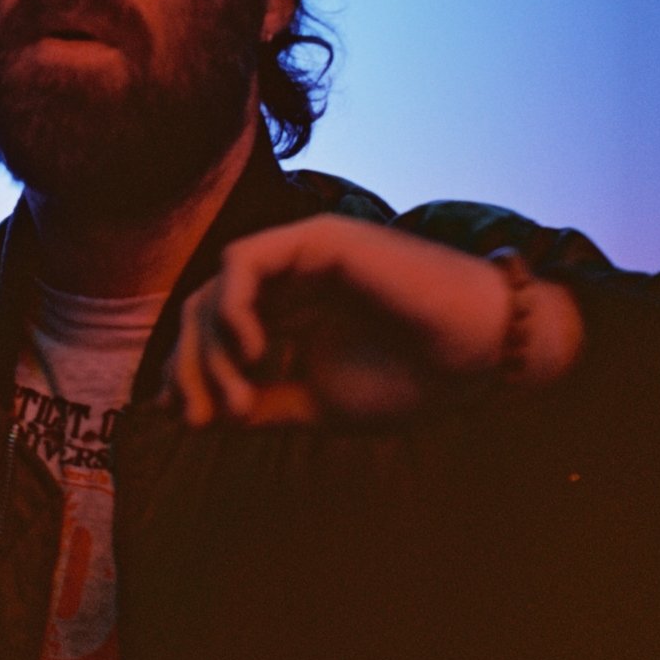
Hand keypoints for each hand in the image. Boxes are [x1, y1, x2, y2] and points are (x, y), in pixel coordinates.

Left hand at [165, 214, 581, 424]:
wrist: (475, 359)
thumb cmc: (408, 380)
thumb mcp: (315, 404)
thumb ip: (256, 404)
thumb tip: (190, 413)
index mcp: (285, 319)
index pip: (208, 334)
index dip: (184, 373)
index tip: (184, 420)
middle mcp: (284, 283)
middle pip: (201, 312)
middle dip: (188, 366)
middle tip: (200, 417)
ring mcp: (297, 257)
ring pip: (215, 288)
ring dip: (210, 347)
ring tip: (239, 398)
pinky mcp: (314, 239)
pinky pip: (244, 260)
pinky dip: (233, 306)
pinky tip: (254, 351)